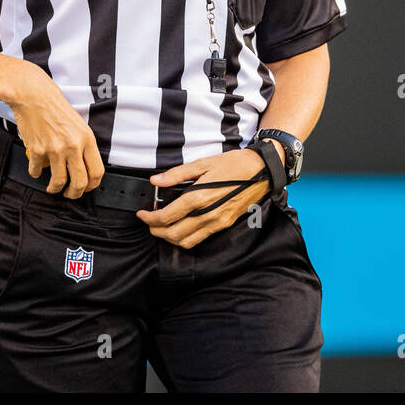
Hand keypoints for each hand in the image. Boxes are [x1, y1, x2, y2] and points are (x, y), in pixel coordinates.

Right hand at [10, 70, 104, 198]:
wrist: (34, 96)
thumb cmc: (56, 107)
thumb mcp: (79, 125)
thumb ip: (83, 145)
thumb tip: (84, 167)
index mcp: (87, 139)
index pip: (97, 171)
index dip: (92, 185)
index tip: (86, 188)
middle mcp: (73, 146)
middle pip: (80, 182)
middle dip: (74, 193)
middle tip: (70, 193)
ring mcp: (55, 150)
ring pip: (58, 182)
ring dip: (55, 188)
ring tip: (53, 187)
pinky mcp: (38, 151)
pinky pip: (37, 171)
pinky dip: (36, 173)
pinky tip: (37, 169)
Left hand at [136, 149, 270, 248]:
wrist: (262, 171)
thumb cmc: (234, 164)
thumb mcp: (204, 163)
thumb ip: (177, 174)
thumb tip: (156, 181)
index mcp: (200, 197)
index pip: (167, 217)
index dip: (149, 218)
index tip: (142, 214)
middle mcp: (208, 214)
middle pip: (174, 234)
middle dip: (156, 231)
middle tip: (148, 223)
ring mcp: (218, 222)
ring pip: (186, 241)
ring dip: (170, 238)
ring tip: (162, 227)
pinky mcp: (225, 224)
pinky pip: (200, 238)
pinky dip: (185, 238)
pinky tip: (181, 227)